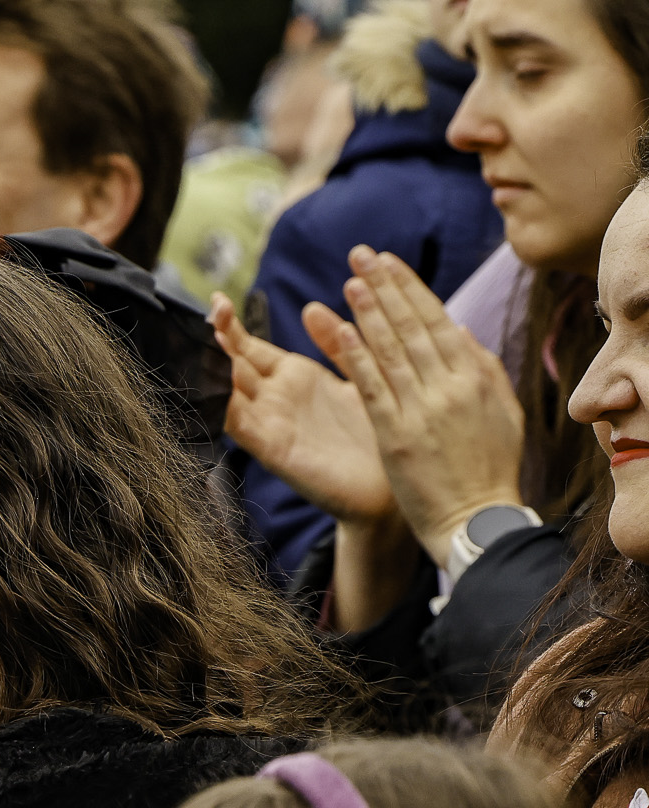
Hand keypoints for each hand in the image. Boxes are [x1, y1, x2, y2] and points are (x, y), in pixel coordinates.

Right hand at [211, 293, 391, 524]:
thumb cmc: (376, 436)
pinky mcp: (274, 450)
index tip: (219, 301)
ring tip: (208, 342)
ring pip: (229, 391)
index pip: (250, 347)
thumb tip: (311, 307)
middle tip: (213, 310)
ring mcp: (271, 424)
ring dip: (217, 370)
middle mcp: (275, 400)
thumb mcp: (359, 376)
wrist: (388, 491)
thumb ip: (337, 344)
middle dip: (220, 339)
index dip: (232, 325)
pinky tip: (218, 390)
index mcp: (294, 378)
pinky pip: (239, 427)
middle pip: (233, 364)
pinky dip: (224, 409)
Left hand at [315, 247, 525, 565]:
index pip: (435, 319)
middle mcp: (448, 386)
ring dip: (367, 311)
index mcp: (474, 376)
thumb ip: (480, 367)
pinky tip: (341, 329)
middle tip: (361, 254)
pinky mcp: (395, 435)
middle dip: (384, 286)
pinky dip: (356, 356)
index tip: (387, 261)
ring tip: (349, 281)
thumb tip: (455, 328)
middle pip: (410, 326)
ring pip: (389, 350)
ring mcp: (421, 409)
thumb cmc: (489, 467)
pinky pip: (372, 387)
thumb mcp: (500, 411)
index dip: (409, 287)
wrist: (476, 519)